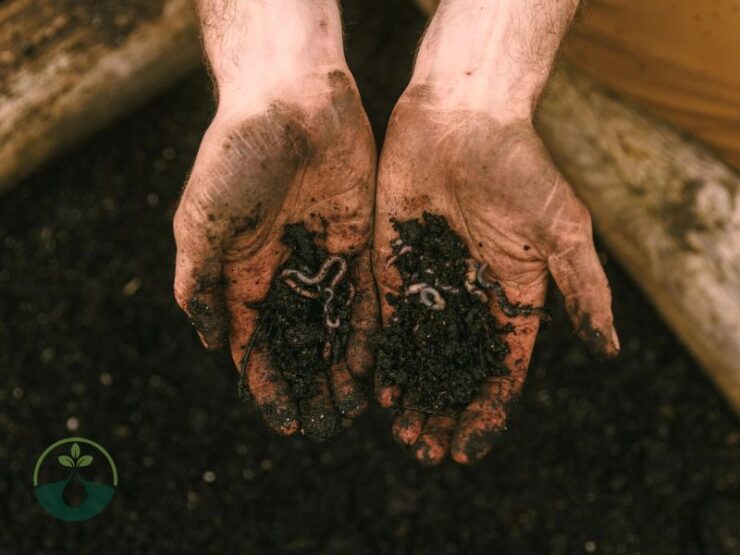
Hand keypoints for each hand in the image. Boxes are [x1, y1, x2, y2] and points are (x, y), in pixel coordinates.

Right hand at [174, 1, 377, 439]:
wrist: (291, 100)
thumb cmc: (236, 155)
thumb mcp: (200, 220)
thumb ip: (199, 281)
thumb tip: (211, 341)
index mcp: (240, 274)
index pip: (254, 345)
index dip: (266, 385)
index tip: (283, 423)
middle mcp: (283, 274)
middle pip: (297, 345)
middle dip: (307, 386)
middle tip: (324, 427)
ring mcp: (322, 260)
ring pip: (333, 327)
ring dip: (340, 369)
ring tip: (352, 410)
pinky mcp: (358, 243)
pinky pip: (365, 296)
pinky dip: (368, 331)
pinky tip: (376, 365)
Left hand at [373, 0, 615, 463]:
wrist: (462, 115)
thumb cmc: (520, 165)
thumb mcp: (561, 228)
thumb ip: (583, 287)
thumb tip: (610, 350)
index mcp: (513, 296)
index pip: (501, 368)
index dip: (488, 409)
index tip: (469, 448)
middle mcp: (469, 297)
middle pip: (456, 368)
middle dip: (442, 410)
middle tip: (423, 450)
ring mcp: (429, 282)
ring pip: (418, 351)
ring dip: (411, 393)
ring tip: (400, 431)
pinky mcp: (392, 262)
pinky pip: (384, 318)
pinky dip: (382, 353)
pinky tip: (374, 385)